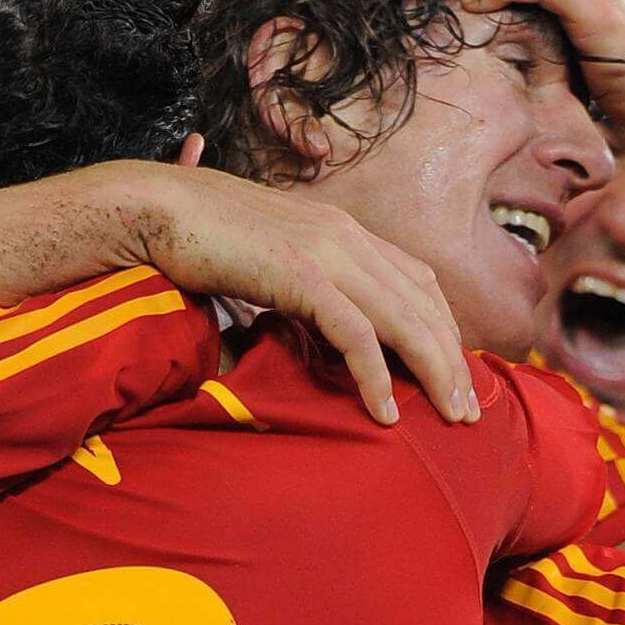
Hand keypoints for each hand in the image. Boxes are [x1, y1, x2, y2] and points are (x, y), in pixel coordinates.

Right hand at [97, 161, 477, 424]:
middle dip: (453, 359)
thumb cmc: (202, 241)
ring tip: (450, 416)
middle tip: (469, 410)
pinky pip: (354, 332)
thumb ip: (303, 290)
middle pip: (424, 303)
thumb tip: (315, 335)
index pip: (418, 281)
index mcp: (344, 230)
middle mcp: (346, 235)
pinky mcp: (299, 273)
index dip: (444, 328)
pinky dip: (376, 374)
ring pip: (403, 318)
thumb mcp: (271, 263)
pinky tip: (385, 411)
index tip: (456, 372)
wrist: (155, 208)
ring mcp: (326, 250)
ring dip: (433, 371)